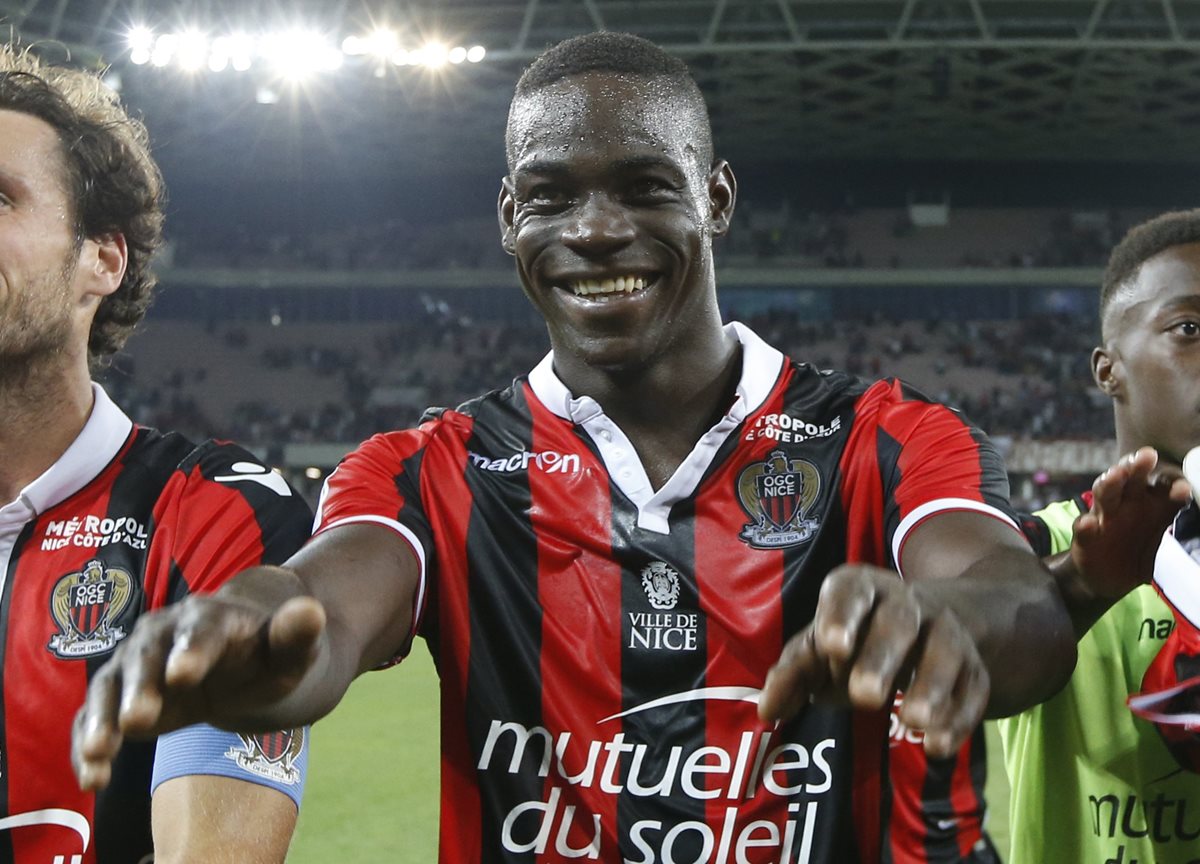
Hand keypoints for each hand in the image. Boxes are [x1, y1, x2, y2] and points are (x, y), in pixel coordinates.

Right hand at [72, 593, 324, 789]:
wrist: (240, 658)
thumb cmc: (267, 654)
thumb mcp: (290, 649)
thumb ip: (296, 634)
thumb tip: (312, 610)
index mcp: (210, 619)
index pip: (202, 632)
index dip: (194, 651)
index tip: (184, 676)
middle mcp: (164, 635)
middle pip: (146, 658)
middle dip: (140, 688)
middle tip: (138, 721)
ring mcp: (136, 664)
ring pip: (110, 686)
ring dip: (102, 719)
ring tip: (99, 755)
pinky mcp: (119, 695)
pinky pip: (97, 716)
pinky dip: (88, 744)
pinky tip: (92, 779)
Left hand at [757, 564, 986, 758]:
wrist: (923, 625)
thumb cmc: (853, 639)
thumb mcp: (818, 648)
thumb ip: (793, 674)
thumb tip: (767, 710)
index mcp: (859, 589)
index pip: (849, 593)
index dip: (841, 617)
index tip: (832, 646)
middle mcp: (906, 603)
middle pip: (898, 622)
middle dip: (881, 657)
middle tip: (864, 697)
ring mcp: (945, 630)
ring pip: (944, 651)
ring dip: (930, 687)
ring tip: (912, 722)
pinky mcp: (973, 665)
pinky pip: (973, 687)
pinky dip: (959, 717)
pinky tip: (937, 746)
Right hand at [1071, 446, 1190, 600]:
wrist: (1106, 578)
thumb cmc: (1135, 549)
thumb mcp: (1157, 531)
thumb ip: (1168, 510)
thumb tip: (1184, 488)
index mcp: (1149, 502)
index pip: (1160, 484)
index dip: (1170, 482)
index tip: (1182, 490)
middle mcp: (1126, 504)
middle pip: (1130, 479)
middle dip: (1137, 467)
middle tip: (1146, 456)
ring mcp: (1103, 518)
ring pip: (1105, 495)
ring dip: (1109, 484)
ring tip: (1115, 476)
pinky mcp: (1085, 537)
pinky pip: (1083, 529)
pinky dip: (1085, 526)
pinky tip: (1088, 524)